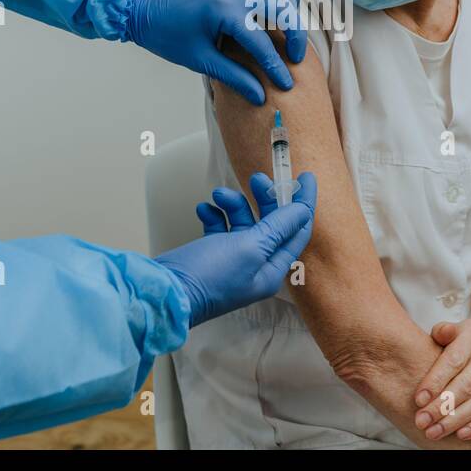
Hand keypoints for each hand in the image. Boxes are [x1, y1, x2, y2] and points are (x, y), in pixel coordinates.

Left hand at [124, 0, 306, 104]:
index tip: (286, 84)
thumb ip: (234, 77)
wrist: (142, 8)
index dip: (276, 67)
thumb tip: (260, 96)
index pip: (262, 44)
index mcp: (225, 12)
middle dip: (295, 35)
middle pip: (281, 8)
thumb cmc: (166, 35)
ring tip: (295, 18)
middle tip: (296, 57)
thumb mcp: (201, 60)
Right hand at [156, 172, 316, 326]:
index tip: (306, 176)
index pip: (297, 231)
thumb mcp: (249, 247)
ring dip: (233, 204)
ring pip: (243, 222)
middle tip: (257, 178)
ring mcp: (232, 260)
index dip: (303, 203)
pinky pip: (220, 227)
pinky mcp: (211, 255)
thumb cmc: (208, 276)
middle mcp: (255, 266)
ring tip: (218, 194)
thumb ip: (278, 227)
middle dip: (264, 198)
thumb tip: (302, 210)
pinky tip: (204, 209)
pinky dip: (214, 215)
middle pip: (270, 223)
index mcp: (271, 270)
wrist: (164, 293)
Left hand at [412, 319, 470, 440]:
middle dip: (442, 406)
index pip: (454, 359)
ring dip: (456, 420)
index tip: (418, 400)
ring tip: (435, 432)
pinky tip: (461, 434)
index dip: (435, 381)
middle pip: (467, 384)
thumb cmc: (457, 347)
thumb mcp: (444, 334)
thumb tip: (442, 334)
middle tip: (422, 421)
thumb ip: (440, 333)